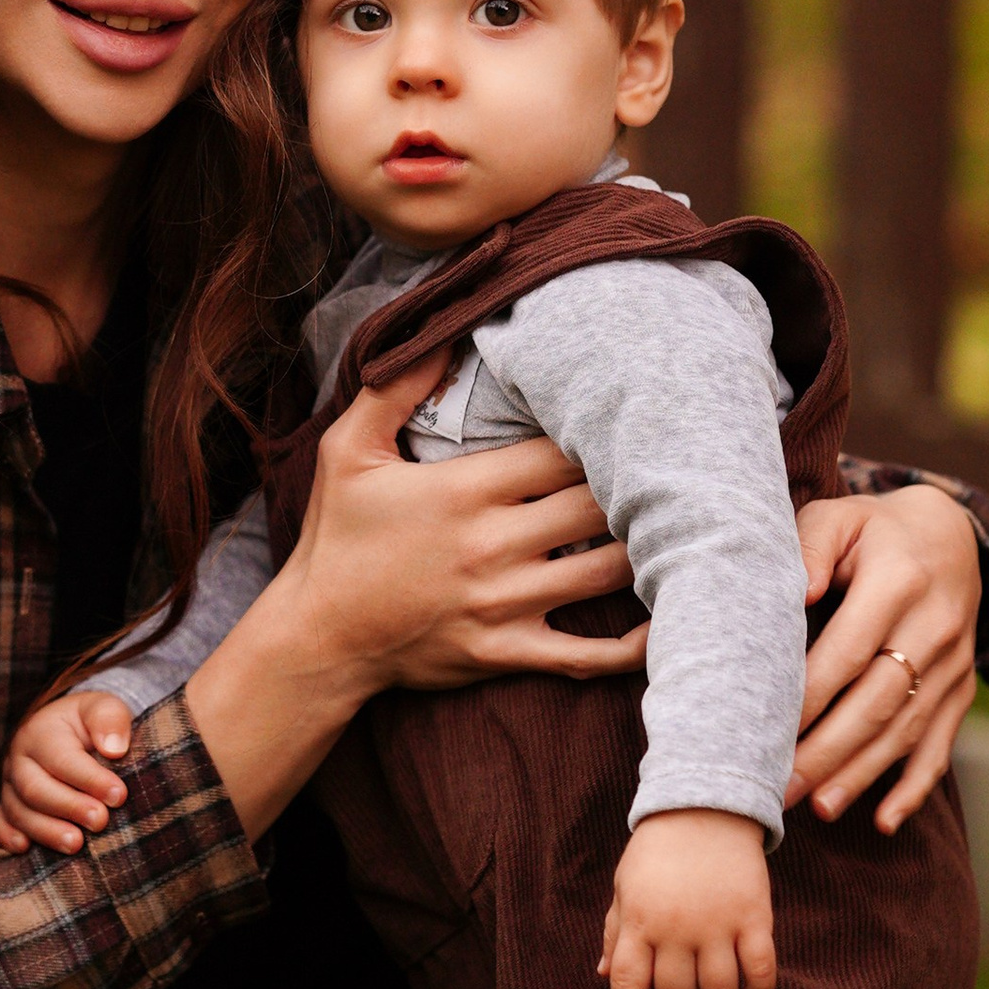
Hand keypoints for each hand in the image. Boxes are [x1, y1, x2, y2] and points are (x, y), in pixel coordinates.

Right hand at [0, 688, 134, 856]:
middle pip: (35, 788)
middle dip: (68, 807)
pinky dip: (6, 836)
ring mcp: (10, 783)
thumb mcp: (104, 707)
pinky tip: (24, 848)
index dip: (89, 779)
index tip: (119, 795)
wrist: (67, 729)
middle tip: (100, 821)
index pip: (62, 758)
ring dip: (45, 830)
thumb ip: (110, 719)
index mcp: (42, 731)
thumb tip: (115, 748)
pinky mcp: (6, 804)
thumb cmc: (90, 722)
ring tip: (76, 844)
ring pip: (17, 810)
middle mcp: (20, 758)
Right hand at [297, 359, 650, 694]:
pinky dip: (632, 645)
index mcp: (463, 491)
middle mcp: (492, 546)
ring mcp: (504, 604)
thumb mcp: (345, 452)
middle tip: (664, 468)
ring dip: (644, 547)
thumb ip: (394, 389)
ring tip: (670, 523)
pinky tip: (664, 622)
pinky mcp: (507, 652)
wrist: (318, 637)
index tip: (620, 422)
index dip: (597, 434)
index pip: (560, 451)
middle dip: (632, 484)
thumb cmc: (336, 539)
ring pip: (605, 570)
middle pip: (596, 504)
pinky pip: (587, 655)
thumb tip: (440, 333)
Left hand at [598, 809, 776, 988]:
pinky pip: (760, 968)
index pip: (627, 983)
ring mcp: (716, 923)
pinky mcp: (753, 915)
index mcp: (639, 921)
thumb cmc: (658, 851)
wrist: (705, 806)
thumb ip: (615, 930)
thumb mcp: (626, 886)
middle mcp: (675, 927)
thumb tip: (604, 975)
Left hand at [789, 484, 978, 831]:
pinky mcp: (962, 688)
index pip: (848, 651)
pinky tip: (885, 821)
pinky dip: (915, 786)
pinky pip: (942, 744)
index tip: (764, 731)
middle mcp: (935, 626)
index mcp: (898, 582)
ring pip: (907, 730)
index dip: (809, 697)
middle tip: (779, 788)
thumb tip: (799, 592)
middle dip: (827, 750)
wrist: (950, 533)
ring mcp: (954, 663)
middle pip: (878, 701)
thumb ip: (810, 547)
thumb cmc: (871, 530)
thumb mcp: (838, 517)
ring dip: (862, 774)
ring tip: (817, 807)